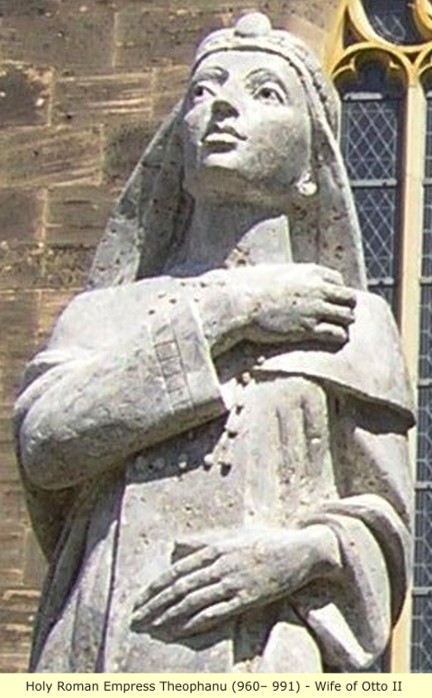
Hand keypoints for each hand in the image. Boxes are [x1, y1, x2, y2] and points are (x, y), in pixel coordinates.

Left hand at [131, 525, 340, 638]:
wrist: (299, 551)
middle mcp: (220, 565)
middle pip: (180, 588)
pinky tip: (180, 630)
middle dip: (155, 605)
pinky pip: (217, 612)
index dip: (155, 587)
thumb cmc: (266, 541)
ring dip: (169, 616)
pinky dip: (196, 622)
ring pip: (193, 602)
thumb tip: (175, 544)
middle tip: (137, 619)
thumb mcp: (233, 535)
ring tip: (152, 628)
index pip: (176, 570)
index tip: (139, 600)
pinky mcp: (248, 597)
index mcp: (214, 548)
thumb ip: (203, 541)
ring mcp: (233, 582)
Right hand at [240, 263, 355, 347]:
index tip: (327, 300)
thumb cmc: (249, 287)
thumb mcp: (273, 273)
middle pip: (349, 298)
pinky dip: (338, 337)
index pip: (338, 280)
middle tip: (336, 316)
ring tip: (335, 330)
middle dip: (345, 307)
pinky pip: (336, 333)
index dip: (334, 291)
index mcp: (310, 272)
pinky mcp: (308, 328)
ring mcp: (315, 309)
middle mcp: (317, 289)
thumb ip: (288, 276)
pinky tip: (331, 340)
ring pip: (348, 316)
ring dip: (343, 323)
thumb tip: (284, 279)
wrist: (240, 304)